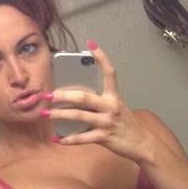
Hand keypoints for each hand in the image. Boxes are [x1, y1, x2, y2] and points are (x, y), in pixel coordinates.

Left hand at [47, 43, 152, 161]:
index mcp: (114, 97)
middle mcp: (111, 107)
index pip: (109, 72)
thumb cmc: (126, 125)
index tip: (90, 44)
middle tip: (48, 94)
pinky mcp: (104, 137)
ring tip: (46, 113)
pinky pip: (82, 137)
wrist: (141, 144)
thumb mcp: (117, 108)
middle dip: (62, 95)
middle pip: (83, 97)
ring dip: (60, 115)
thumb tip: (75, 99)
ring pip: (79, 116)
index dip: (101, 57)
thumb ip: (100, 102)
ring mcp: (107, 122)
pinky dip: (68, 139)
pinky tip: (58, 138)